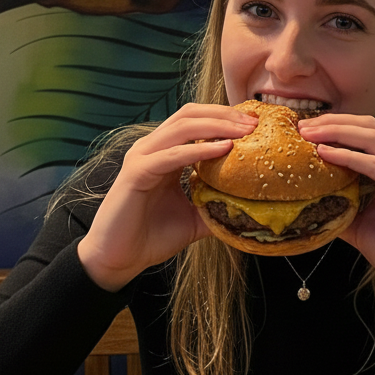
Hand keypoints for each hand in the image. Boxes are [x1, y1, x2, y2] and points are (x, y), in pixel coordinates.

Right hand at [77, 104, 257, 291]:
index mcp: (164, 152)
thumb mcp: (195, 218)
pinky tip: (223, 149)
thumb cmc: (152, 237)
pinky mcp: (136, 174)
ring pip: (182, 127)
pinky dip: (199, 150)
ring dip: (216, 125)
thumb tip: (251, 208)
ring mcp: (142, 158)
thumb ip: (216, 205)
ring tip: (244, 131)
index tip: (255, 124)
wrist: (119, 259)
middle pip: (190, 115)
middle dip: (224, 115)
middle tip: (254, 122)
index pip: (195, 120)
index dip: (225, 117)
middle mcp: (152, 148)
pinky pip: (171, 155)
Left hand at [298, 115, 374, 315]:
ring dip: (338, 132)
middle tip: (302, 126)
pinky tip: (327, 154)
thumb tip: (307, 204)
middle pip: (368, 126)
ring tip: (309, 134)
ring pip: (372, 138)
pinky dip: (350, 157)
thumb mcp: (359, 225)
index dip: (335, 125)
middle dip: (333, 122)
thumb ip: (339, 207)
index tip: (304, 129)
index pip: (365, 131)